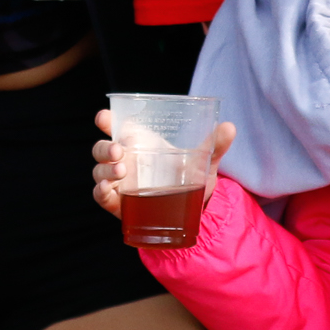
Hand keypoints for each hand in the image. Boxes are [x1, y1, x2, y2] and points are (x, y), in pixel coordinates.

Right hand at [91, 110, 236, 216]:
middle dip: (104, 147)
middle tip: (118, 151)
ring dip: (105, 169)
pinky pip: (101, 196)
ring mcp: (119, 182)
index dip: (106, 120)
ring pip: (99, 171)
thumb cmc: (191, 179)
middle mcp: (125, 160)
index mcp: (139, 143)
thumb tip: (229, 127)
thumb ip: (215, 144)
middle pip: (101, 149)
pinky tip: (108, 190)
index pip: (115, 127)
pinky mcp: (119, 203)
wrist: (193, 212)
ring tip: (122, 170)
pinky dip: (101, 192)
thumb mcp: (203, 161)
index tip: (104, 117)